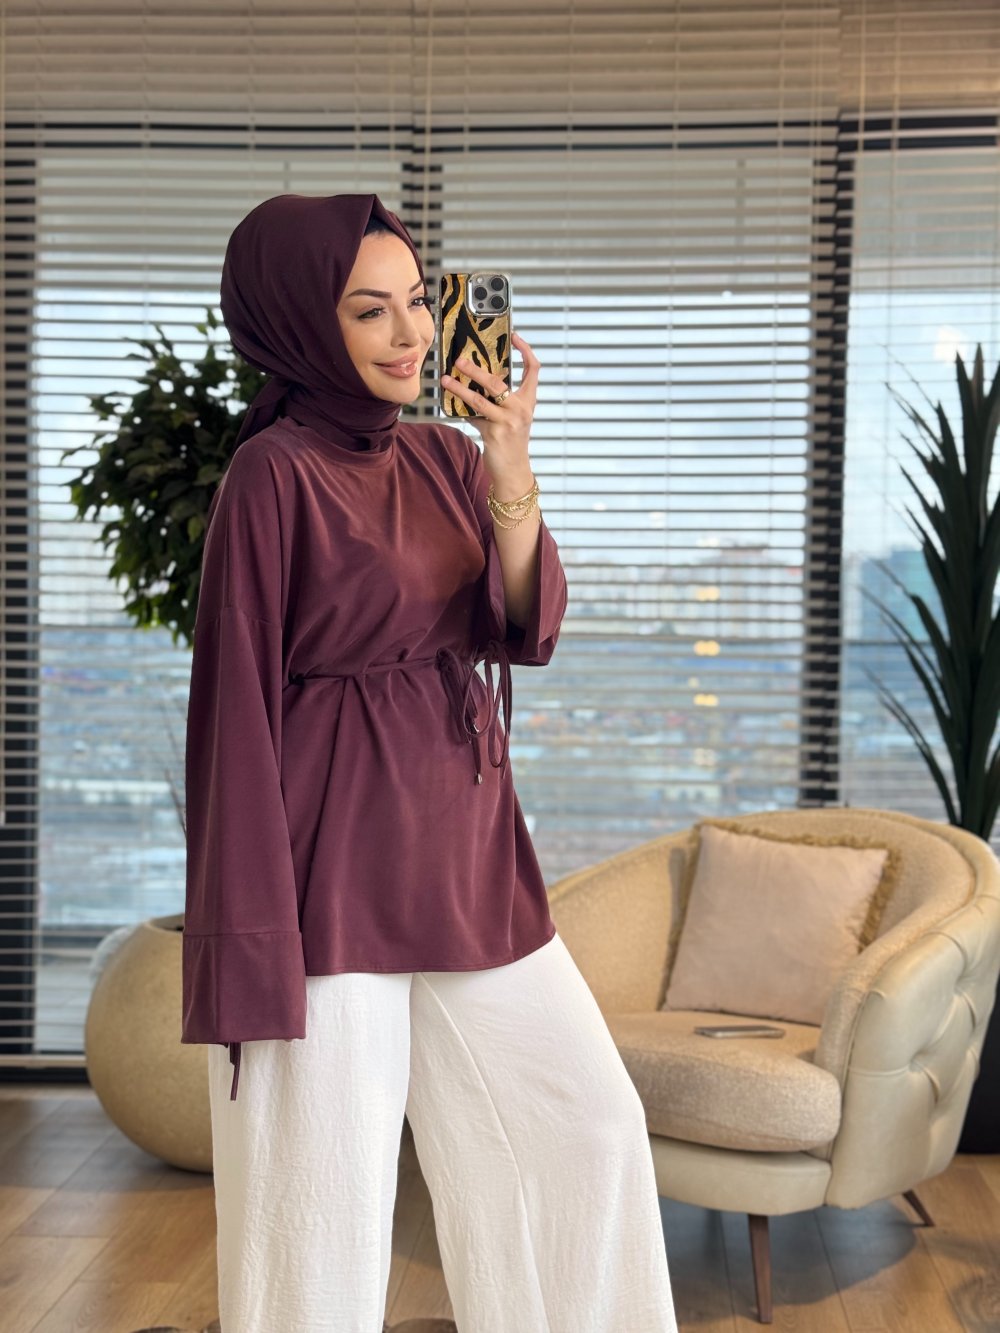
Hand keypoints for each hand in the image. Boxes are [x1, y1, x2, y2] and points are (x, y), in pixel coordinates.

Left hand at [440, 331, 539, 480]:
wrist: (514, 472)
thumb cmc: (511, 443)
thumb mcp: (512, 418)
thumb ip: (500, 401)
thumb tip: (476, 382)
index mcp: (528, 402)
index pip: (533, 370)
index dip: (526, 351)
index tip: (515, 336)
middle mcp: (521, 409)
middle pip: (497, 382)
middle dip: (476, 369)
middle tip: (460, 360)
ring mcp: (508, 422)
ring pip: (479, 399)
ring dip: (460, 388)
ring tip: (446, 380)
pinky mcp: (494, 433)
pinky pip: (473, 417)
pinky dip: (461, 410)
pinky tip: (451, 403)